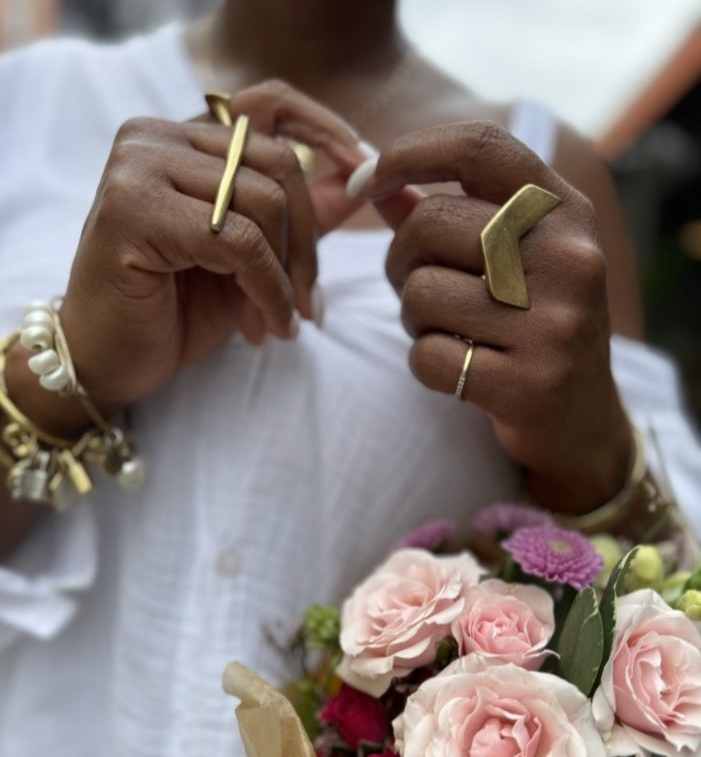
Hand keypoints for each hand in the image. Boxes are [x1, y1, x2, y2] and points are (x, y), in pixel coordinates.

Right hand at [58, 80, 363, 410]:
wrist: (108, 362)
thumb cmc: (176, 311)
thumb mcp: (252, 259)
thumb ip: (297, 215)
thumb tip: (362, 178)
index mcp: (181, 137)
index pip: (269, 106)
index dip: (325, 131)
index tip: (365, 175)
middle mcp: (154, 137)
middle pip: (277, 161)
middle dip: (307, 242)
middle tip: (310, 303)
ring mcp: (138, 167)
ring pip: (262, 201)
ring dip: (286, 277)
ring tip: (279, 322)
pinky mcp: (132, 210)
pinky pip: (238, 241)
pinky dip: (267, 291)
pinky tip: (265, 328)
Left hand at [356, 121, 631, 512]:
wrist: (581, 419)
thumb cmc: (532, 325)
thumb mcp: (510, 260)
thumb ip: (445, 216)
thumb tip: (373, 180)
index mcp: (565, 212)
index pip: (479, 147)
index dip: (408, 153)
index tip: (365, 181)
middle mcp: (569, 257)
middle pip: (431, 223)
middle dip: (400, 258)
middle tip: (416, 289)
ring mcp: (554, 322)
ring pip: (420, 292)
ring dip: (414, 319)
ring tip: (450, 333)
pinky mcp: (529, 384)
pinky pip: (428, 357)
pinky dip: (425, 365)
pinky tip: (458, 372)